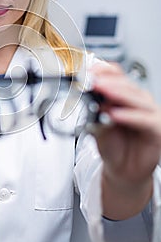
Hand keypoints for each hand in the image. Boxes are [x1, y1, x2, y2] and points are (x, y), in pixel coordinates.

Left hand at [90, 62, 160, 218]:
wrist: (121, 170)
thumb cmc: (112, 145)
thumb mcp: (96, 125)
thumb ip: (93, 111)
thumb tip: (87, 97)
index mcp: (123, 95)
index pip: (117, 75)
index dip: (104, 71)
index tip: (89, 71)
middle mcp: (138, 101)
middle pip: (127, 84)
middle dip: (109, 81)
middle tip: (94, 81)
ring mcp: (148, 114)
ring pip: (137, 98)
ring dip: (119, 94)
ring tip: (103, 92)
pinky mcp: (156, 129)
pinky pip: (144, 120)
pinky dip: (129, 116)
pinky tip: (115, 114)